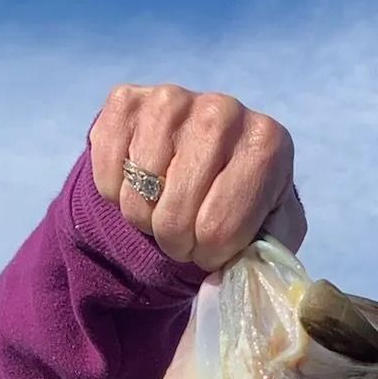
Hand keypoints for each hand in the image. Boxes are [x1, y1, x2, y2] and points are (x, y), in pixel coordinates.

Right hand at [89, 83, 306, 269]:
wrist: (201, 163)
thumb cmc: (239, 206)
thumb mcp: (268, 234)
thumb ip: (263, 258)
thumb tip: (226, 279)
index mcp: (267, 144)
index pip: (219, 228)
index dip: (209, 255)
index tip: (212, 249)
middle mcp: (224, 111)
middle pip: (177, 214)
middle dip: (177, 242)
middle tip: (185, 237)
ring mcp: (173, 99)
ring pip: (140, 195)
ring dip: (146, 220)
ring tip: (164, 210)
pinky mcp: (127, 100)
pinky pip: (108, 172)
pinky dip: (116, 194)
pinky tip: (139, 185)